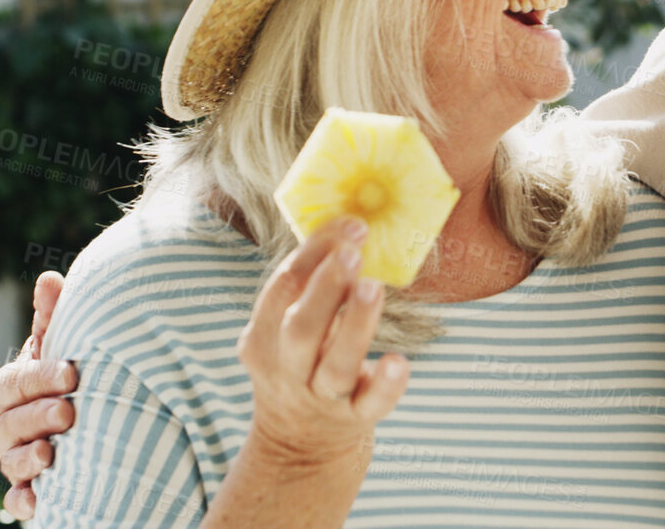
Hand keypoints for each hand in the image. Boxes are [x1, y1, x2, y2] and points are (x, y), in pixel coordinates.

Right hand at [0, 270, 76, 520]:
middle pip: (5, 425)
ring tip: (53, 456)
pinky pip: (17, 501)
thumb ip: (54, 317)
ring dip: (28, 460)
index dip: (38, 377)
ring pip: (9, 463)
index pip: (12, 383)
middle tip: (69, 413)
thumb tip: (50, 279)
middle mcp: (6, 425)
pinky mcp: (28, 489)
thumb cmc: (68, 373)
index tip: (72, 372)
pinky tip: (38, 501)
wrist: (87, 414)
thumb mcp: (63, 344)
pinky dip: (24, 502)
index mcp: (10, 388)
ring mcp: (15, 458)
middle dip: (35, 418)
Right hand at [237, 217, 409, 473]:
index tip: (350, 223)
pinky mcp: (353, 419)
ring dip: (354, 325)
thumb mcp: (287, 326)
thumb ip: (310, 286)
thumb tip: (350, 227)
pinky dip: (385, 385)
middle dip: (325, 287)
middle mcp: (288, 368)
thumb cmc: (302, 360)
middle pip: (301, 329)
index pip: (283, 289)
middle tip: (353, 251)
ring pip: (335, 367)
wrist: (298, 441)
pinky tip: (399, 362)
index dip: (313, 253)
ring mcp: (320, 397)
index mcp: (264, 336)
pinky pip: (369, 406)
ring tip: (373, 287)